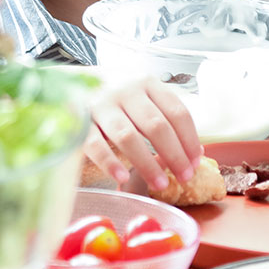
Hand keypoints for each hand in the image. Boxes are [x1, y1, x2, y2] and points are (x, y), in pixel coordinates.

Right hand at [82, 78, 203, 191]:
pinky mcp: (80, 122)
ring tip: (159, 184)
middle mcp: (125, 91)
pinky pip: (95, 145)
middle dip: (174, 155)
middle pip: (156, 125)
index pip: (177, 112)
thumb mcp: (145, 102)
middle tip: (184, 177)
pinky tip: (122, 178)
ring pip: (127, 136)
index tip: (195, 163)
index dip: (190, 140)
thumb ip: (167, 121)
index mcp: (147, 84)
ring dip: (146, 163)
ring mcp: (101, 106)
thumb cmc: (120, 103)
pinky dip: (110, 163)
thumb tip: (194, 154)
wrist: (73, 87)